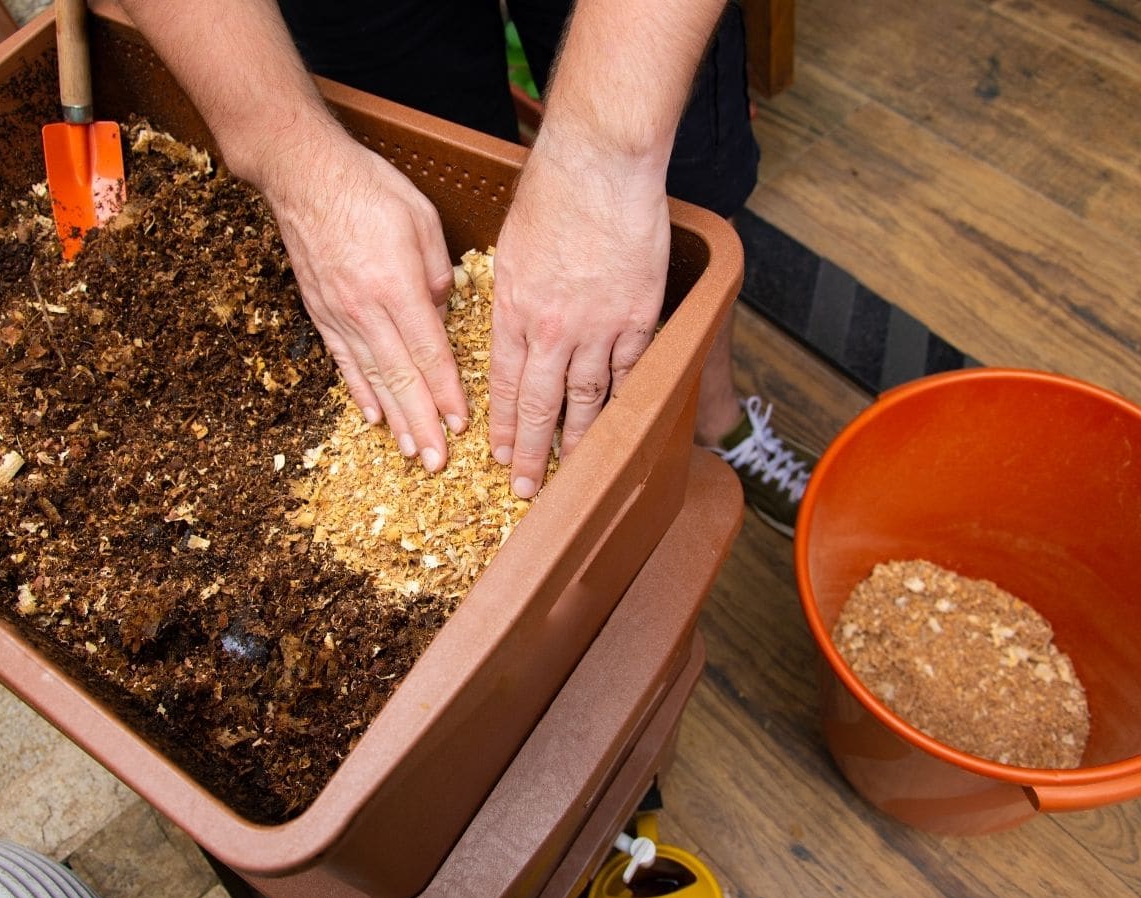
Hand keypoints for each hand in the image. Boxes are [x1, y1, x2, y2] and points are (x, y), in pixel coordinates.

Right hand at [260, 126, 468, 471]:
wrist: (302, 173)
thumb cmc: (368, 187)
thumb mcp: (421, 219)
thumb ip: (435, 273)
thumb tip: (442, 313)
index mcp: (396, 286)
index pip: (429, 353)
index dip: (446, 393)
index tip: (462, 425)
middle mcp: (365, 308)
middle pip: (401, 378)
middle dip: (422, 424)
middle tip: (437, 462)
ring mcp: (339, 314)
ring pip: (373, 378)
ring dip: (394, 419)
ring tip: (410, 452)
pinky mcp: (320, 312)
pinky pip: (343, 361)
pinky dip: (359, 392)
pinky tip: (372, 417)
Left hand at [490, 127, 669, 497]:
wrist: (599, 165)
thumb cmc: (551, 194)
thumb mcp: (510, 249)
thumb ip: (511, 296)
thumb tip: (513, 328)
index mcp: (514, 311)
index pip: (504, 385)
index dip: (504, 426)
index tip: (501, 456)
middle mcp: (552, 329)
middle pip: (541, 404)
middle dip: (532, 452)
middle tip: (527, 488)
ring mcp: (599, 327)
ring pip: (587, 399)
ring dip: (578, 440)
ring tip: (573, 470)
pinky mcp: (638, 317)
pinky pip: (629, 373)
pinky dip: (623, 402)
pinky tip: (618, 426)